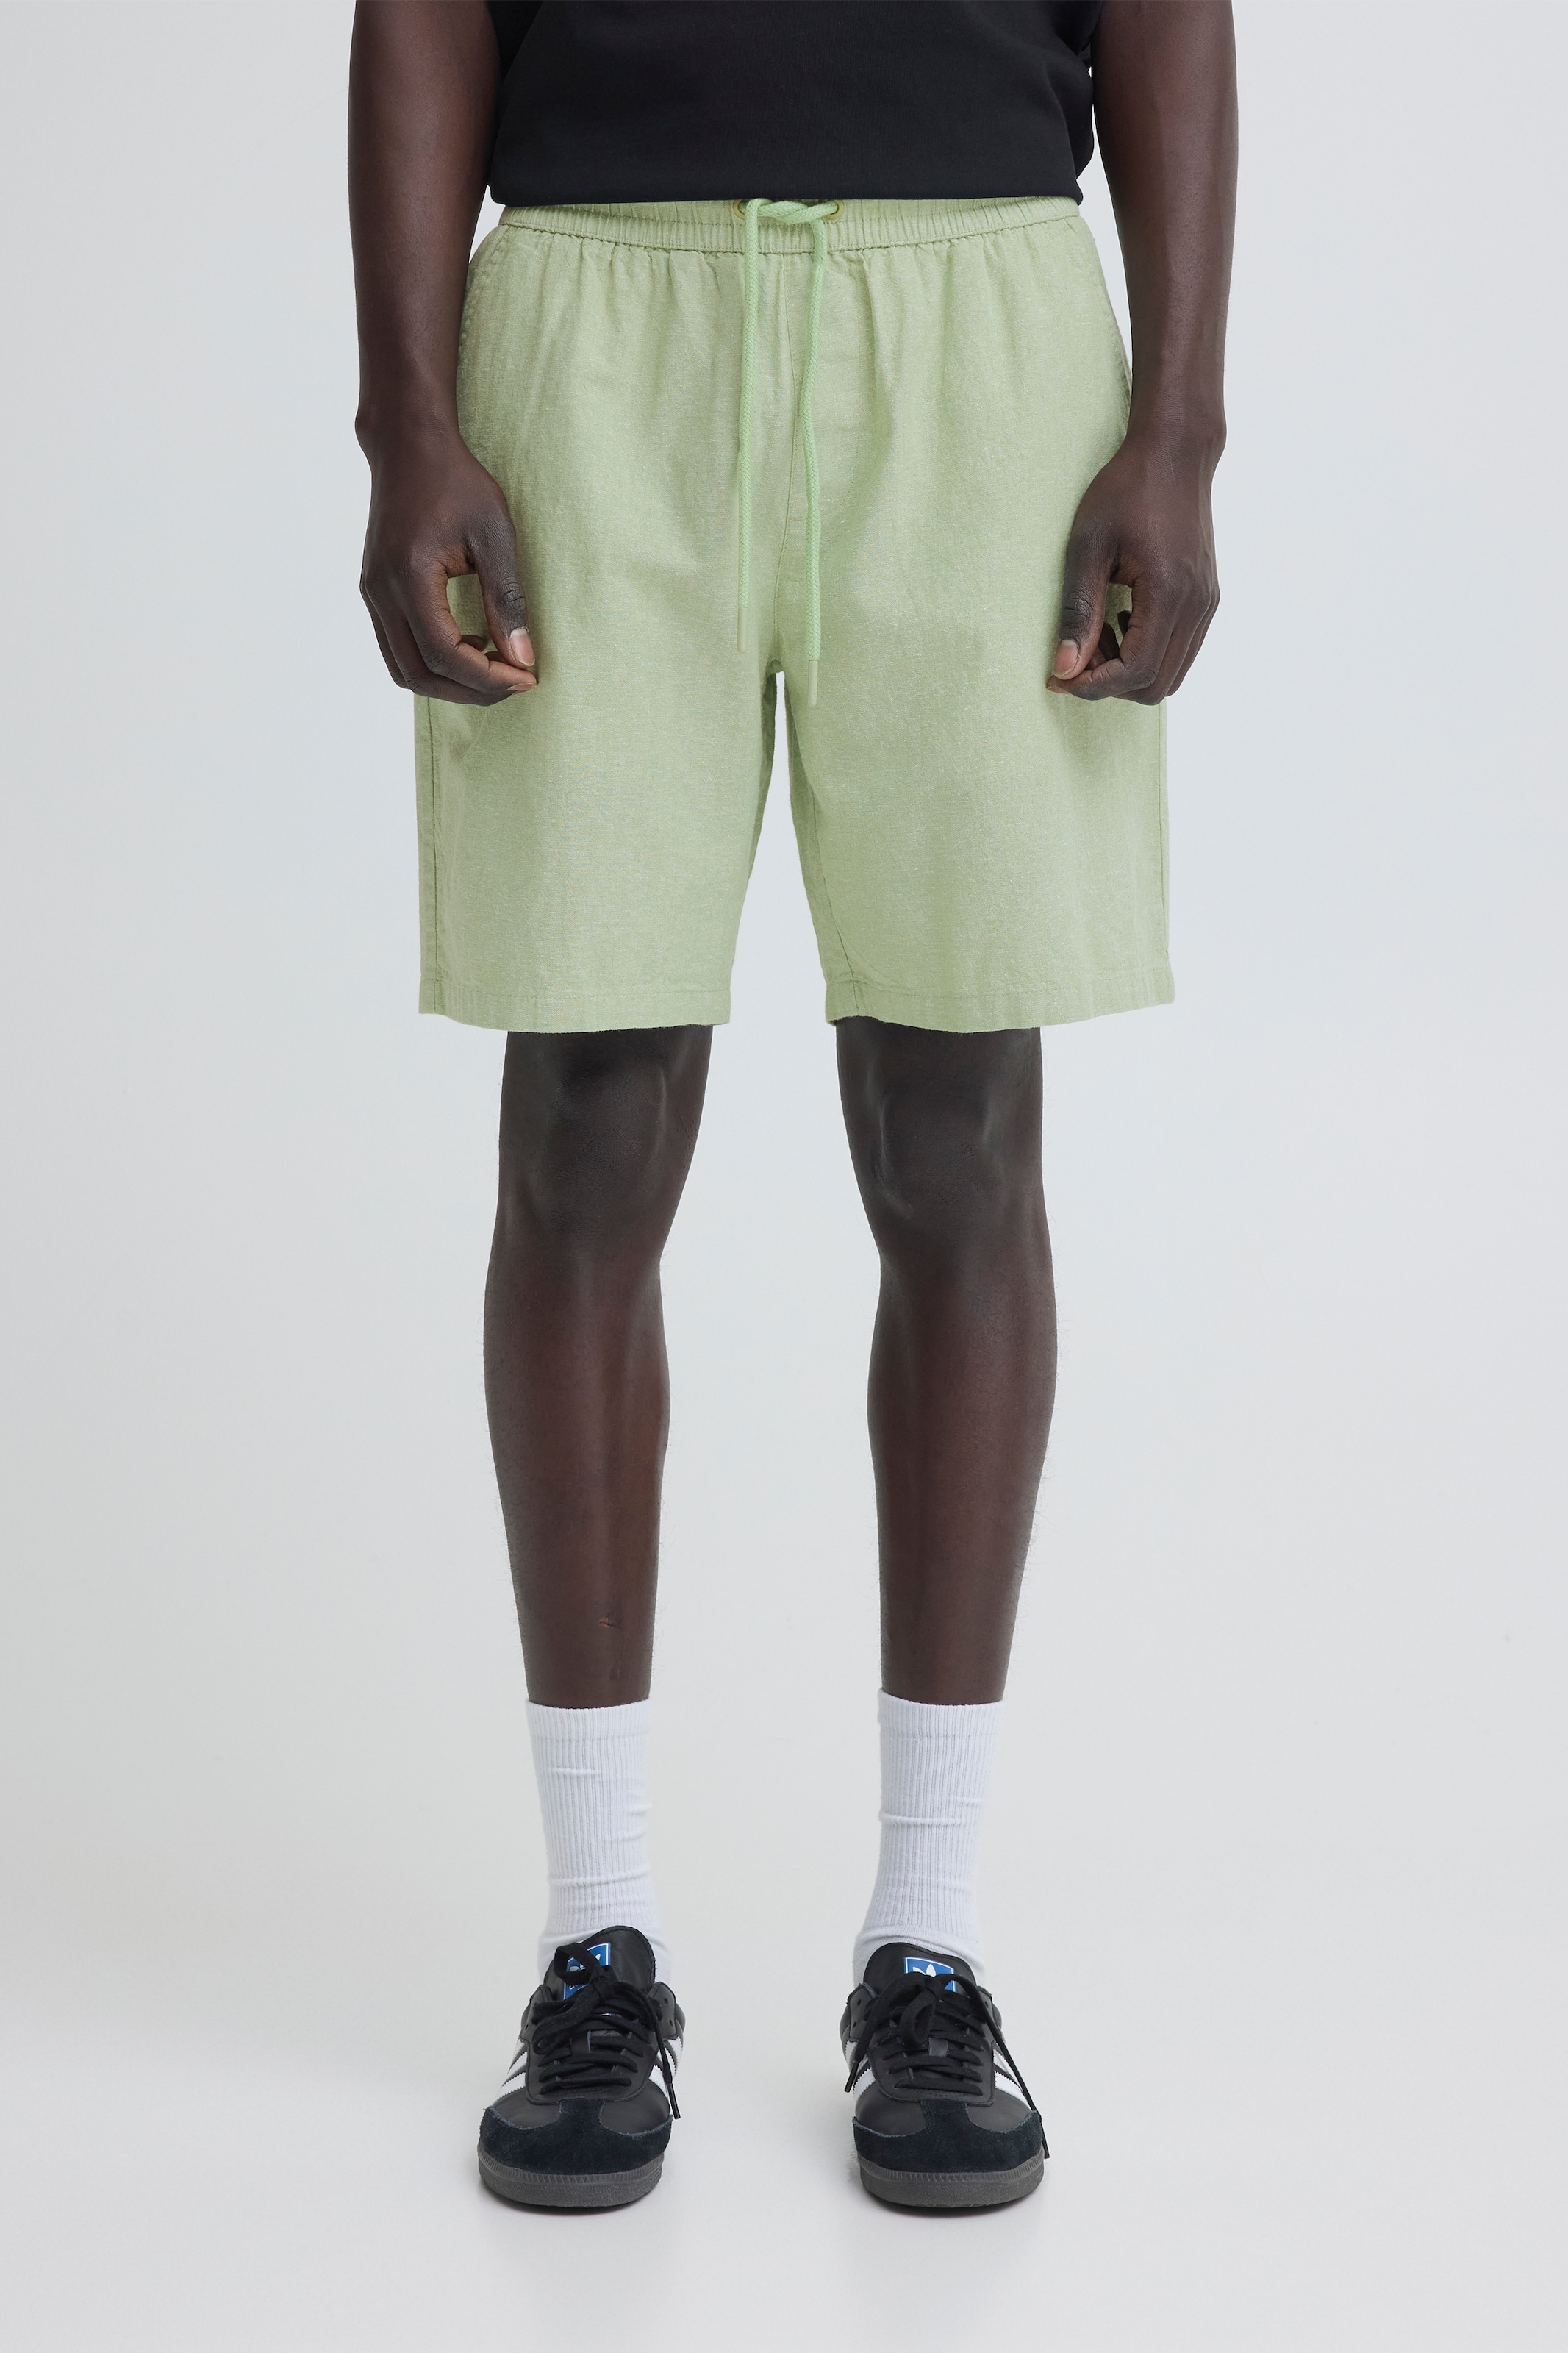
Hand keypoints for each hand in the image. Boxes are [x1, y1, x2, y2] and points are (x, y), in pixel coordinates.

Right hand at [360, 420, 536, 703]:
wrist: (409, 447)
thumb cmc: (456, 482)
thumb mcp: (494, 535)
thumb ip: (506, 599)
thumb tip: (522, 657)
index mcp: (409, 577)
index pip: (445, 655)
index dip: (487, 678)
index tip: (526, 676)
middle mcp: (381, 592)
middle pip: (419, 675)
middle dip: (469, 691)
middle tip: (514, 682)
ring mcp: (372, 594)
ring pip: (403, 670)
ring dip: (448, 682)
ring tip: (492, 668)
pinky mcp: (375, 592)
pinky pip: (397, 649)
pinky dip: (432, 662)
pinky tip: (467, 643)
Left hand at [1047, 431, 1219, 703]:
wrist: (1175, 453)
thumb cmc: (1126, 490)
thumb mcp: (1087, 548)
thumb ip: (1079, 612)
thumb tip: (1065, 668)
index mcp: (1169, 592)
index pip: (1134, 672)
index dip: (1092, 686)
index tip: (1057, 677)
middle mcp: (1197, 605)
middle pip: (1156, 685)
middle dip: (1110, 684)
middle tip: (1075, 657)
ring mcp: (1207, 603)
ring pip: (1171, 673)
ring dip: (1129, 671)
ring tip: (1096, 636)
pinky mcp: (1206, 598)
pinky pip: (1180, 650)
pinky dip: (1147, 654)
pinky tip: (1120, 622)